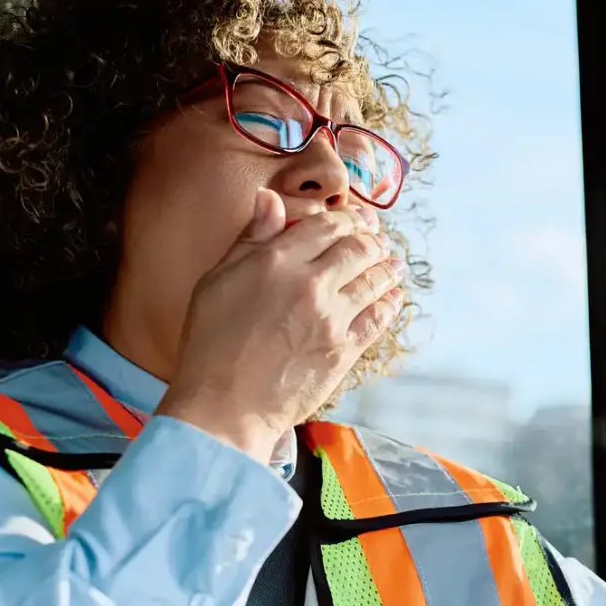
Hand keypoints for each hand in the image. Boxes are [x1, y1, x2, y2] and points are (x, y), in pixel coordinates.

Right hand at [156, 189, 404, 461]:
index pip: (327, 225)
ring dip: (387, 267)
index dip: (348, 219)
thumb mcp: (216, 281)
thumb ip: (250, 239)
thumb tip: (269, 199)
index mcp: (276, 260)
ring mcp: (331, 317)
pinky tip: (394, 297)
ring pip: (373, 280)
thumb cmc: (210, 345)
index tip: (356, 219)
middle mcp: (309, 283)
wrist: (224, 406)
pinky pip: (378, 318)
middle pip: (358, 248)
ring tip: (393, 263)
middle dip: (372, 239)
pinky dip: (390, 303)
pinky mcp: (343, 350)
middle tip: (378, 240)